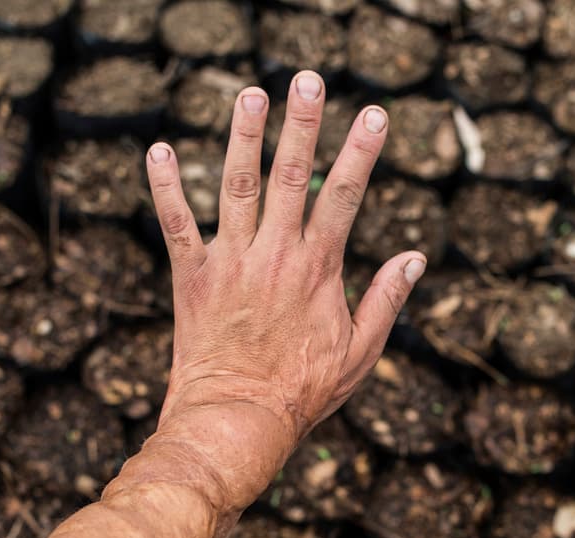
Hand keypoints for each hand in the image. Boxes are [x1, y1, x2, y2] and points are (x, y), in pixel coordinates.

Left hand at [121, 71, 425, 510]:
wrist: (236, 422)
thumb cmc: (302, 393)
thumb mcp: (359, 353)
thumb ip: (386, 301)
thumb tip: (415, 258)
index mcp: (318, 269)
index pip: (344, 196)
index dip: (361, 152)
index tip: (375, 113)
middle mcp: (275, 254)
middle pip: (291, 175)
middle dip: (302, 124)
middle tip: (308, 79)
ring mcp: (231, 261)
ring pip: (236, 184)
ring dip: (243, 135)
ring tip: (250, 93)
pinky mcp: (192, 277)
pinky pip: (176, 223)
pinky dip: (166, 187)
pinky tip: (159, 149)